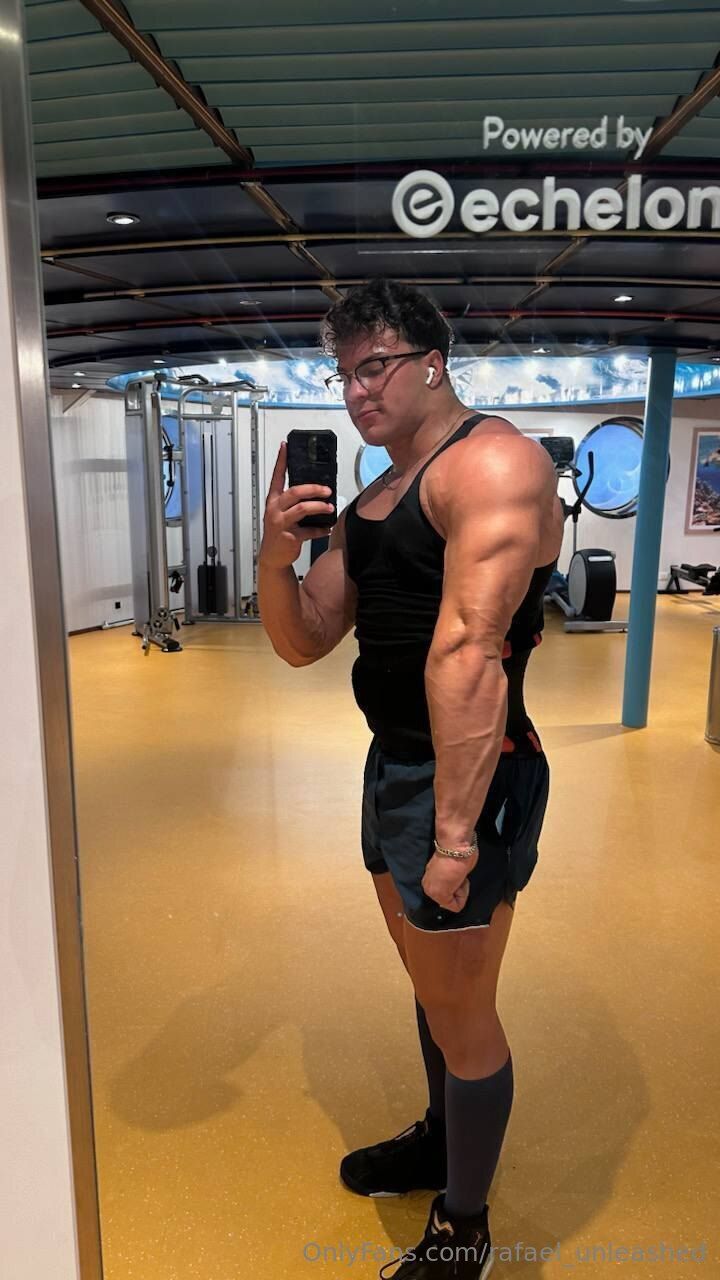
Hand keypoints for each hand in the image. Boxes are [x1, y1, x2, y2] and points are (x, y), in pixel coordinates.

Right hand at [259, 441, 335, 569]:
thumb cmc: (279, 532)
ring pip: (302, 509)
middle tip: (327, 490)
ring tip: (330, 507)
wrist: (272, 557)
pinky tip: (327, 528)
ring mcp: (280, 523)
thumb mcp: (281, 514)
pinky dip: (321, 530)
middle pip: (295, 492)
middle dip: (313, 488)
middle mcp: (275, 509)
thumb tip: (316, 491)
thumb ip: (294, 502)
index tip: (285, 446)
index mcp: (273, 500)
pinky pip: (309, 531)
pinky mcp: (289, 537)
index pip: (276, 476)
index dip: (281, 460)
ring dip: (319, 507)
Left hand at [421, 847, 477, 912]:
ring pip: (453, 903)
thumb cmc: (457, 852)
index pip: (446, 894)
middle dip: (459, 890)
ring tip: (458, 874)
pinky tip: (460, 879)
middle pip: (450, 900)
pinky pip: (457, 906)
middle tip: (458, 874)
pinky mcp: (440, 896)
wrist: (455, 846)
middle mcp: (427, 887)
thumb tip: (456, 883)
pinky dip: (463, 894)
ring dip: (461, 890)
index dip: (458, 885)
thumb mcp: (451, 869)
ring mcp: (432, 892)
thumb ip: (450, 880)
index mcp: (429, 879)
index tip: (457, 871)